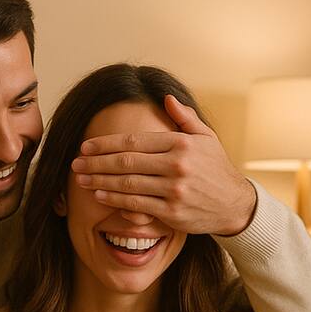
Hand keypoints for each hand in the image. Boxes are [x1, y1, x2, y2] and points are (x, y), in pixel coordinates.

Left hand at [71, 94, 255, 234]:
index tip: (86, 146)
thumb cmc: (217, 169)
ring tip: (81, 179)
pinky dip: (116, 200)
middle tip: (75, 163)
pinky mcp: (172, 212)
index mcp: (180, 143)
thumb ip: (184, 118)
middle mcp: (176, 165)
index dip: (106, 144)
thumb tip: (166, 98)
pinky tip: (100, 196)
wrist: (235, 204)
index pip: (134, 141)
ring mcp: (174, 190)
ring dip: (100, 182)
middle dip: (96, 163)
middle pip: (126, 162)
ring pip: (128, 185)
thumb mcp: (206, 138)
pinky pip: (137, 205)